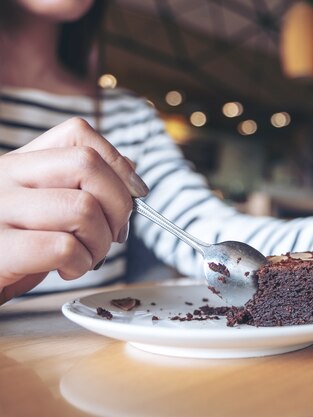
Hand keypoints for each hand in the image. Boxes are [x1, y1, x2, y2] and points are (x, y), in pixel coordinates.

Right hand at [0, 118, 148, 303]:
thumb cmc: (14, 252)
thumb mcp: (46, 212)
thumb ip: (80, 186)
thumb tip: (128, 167)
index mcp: (20, 164)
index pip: (77, 133)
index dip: (118, 163)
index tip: (135, 193)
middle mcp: (4, 177)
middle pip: (87, 164)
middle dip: (119, 204)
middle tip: (114, 233)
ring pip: (83, 208)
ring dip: (101, 242)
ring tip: (87, 257)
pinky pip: (63, 247)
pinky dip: (81, 264)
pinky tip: (67, 270)